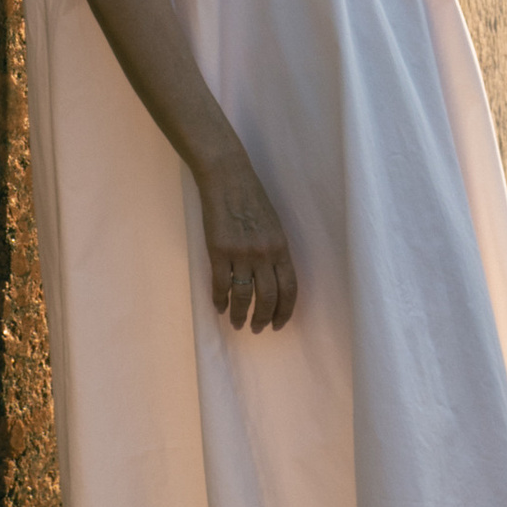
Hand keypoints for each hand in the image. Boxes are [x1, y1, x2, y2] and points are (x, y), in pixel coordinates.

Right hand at [199, 163, 297, 332]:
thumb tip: (272, 280)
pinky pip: (220, 284)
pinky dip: (219, 299)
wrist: (227, 177)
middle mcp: (264, 253)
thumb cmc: (252, 198)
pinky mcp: (218, 251)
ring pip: (243, 296)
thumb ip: (275, 252)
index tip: (278, 324)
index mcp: (281, 247)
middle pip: (268, 297)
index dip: (285, 311)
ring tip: (237, 323)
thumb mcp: (273, 225)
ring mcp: (240, 253)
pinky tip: (219, 306)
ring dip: (240, 314)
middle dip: (263, 319)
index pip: (289, 289)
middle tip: (257, 330)